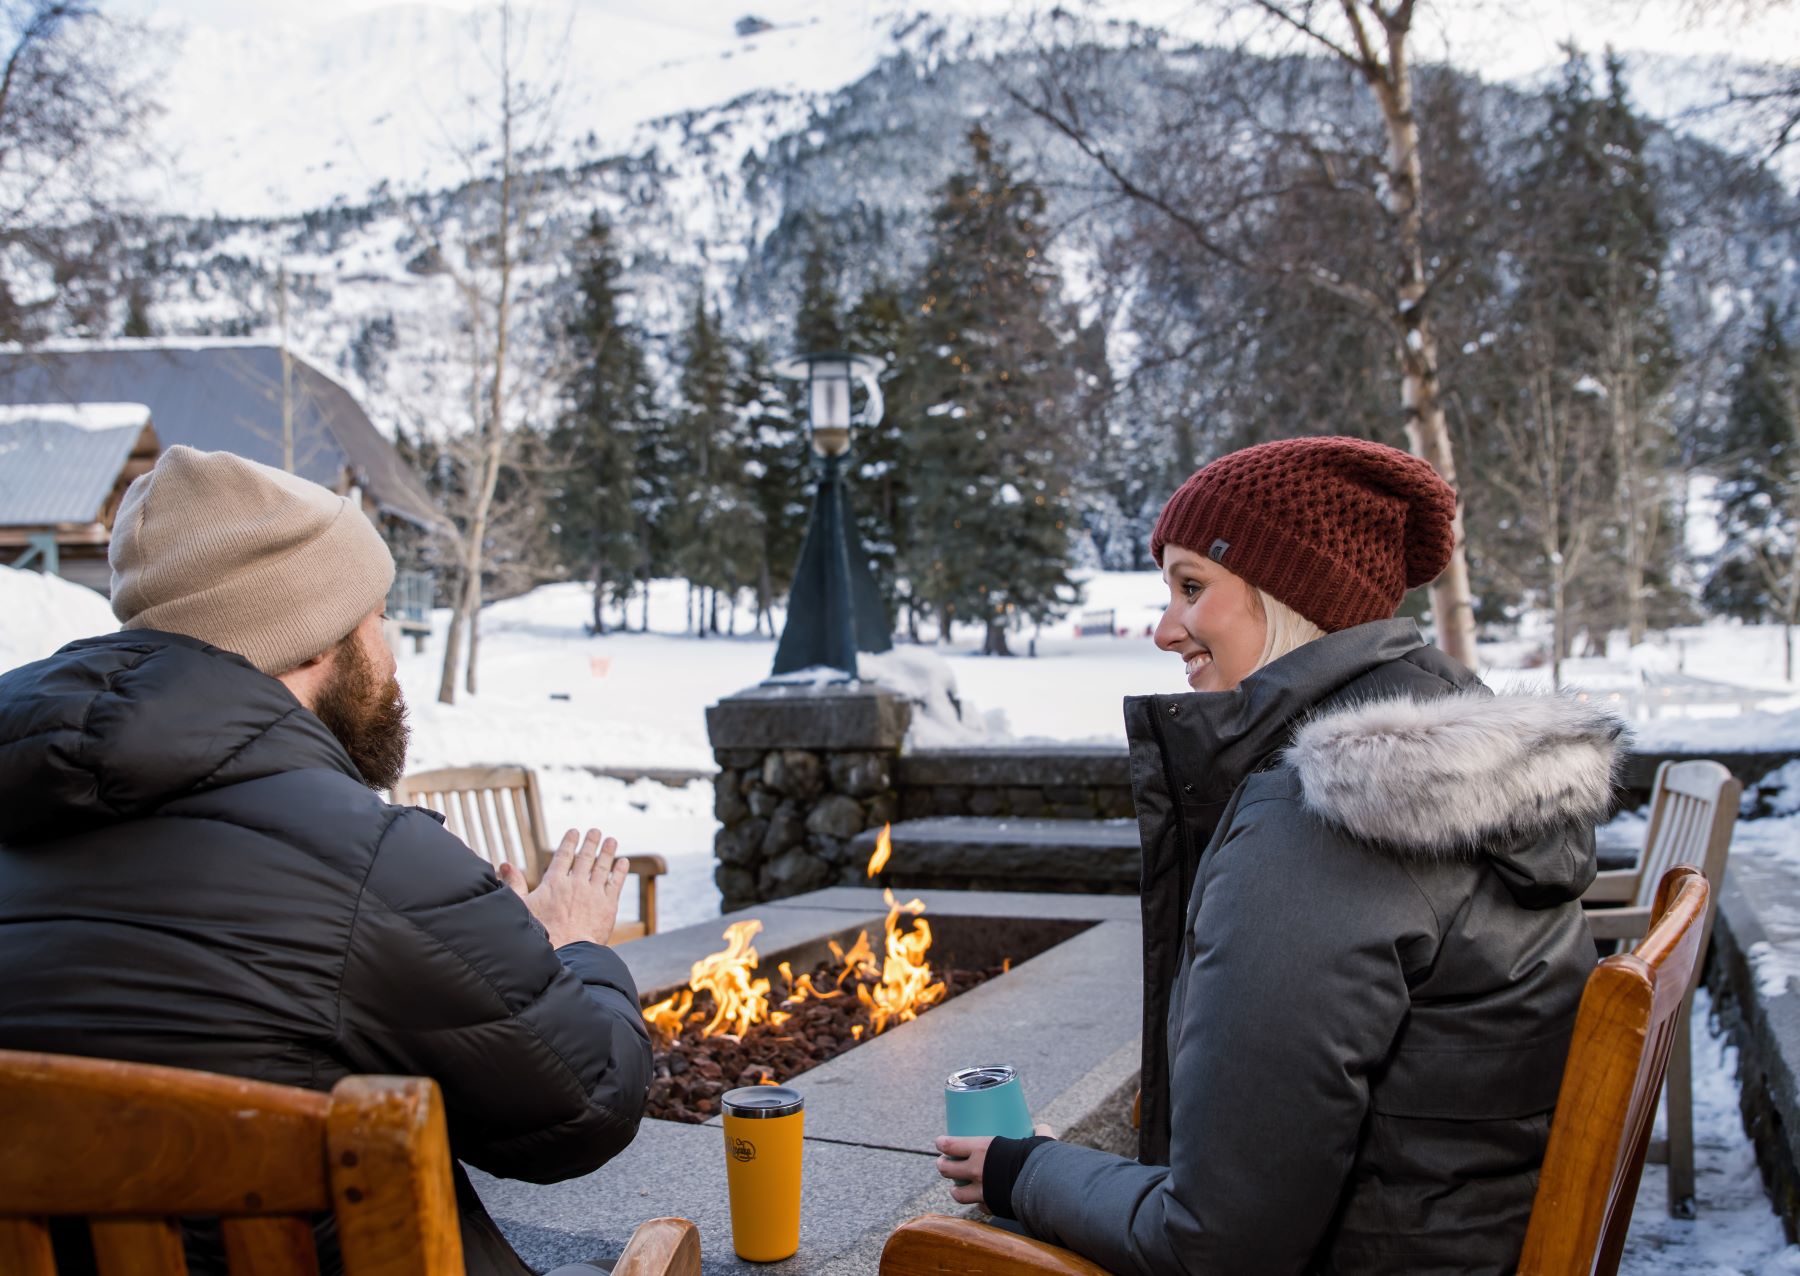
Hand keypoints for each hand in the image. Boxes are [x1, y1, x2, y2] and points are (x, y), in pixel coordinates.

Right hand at [497, 828, 631, 947]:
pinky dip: (620, 871)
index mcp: (555, 882)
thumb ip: (514, 884)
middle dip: (591, 843)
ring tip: (611, 840)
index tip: (575, 831)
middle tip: (596, 831)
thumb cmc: (540, 933)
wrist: (566, 953)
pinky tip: (623, 862)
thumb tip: (504, 864)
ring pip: (603, 866)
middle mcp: (576, 883)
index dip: (570, 842)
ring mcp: (594, 893)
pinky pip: (616, 883)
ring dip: (607, 852)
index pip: (564, 856)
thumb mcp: (521, 906)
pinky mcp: (608, 905)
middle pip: (585, 857)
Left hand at [934, 1125, 1055, 1209]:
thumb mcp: (1037, 1142)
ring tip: (956, 1189)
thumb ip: (1038, 1135)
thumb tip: (1043, 1129)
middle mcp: (977, 1170)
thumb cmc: (1037, 1160)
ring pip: (958, 1194)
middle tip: (943, 1164)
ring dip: (955, 1191)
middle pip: (947, 1169)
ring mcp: (981, 1191)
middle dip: (942, 1166)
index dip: (942, 1143)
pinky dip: (980, 1204)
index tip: (940, 1142)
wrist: (1043, 1188)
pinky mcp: (991, 1207)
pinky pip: (980, 1206)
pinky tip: (982, 1202)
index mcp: (982, 1149)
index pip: (951, 1145)